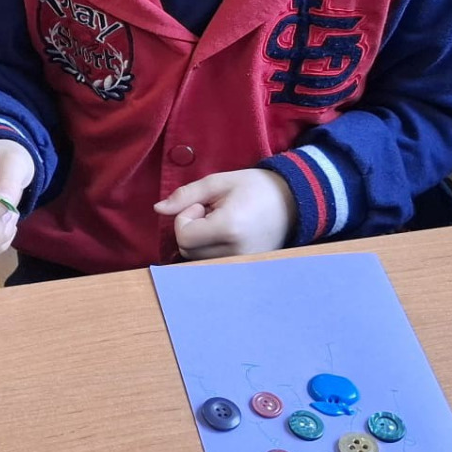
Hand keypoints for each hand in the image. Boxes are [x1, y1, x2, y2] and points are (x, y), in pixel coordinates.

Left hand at [154, 169, 295, 259]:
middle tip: (212, 212)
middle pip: (188, 250)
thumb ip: (186, 194)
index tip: (202, 205)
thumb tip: (158, 209)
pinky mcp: (246, 269)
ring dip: (201, 241)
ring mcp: (243, 263)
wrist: (294, 200)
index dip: (185, 217)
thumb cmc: (255, 187)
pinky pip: (213, 264)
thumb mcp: (218, 182)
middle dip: (191, 229)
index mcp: (229, 228)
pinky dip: (211, 250)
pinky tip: (226, 236)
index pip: (183, 236)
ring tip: (221, 222)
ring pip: (198, 260)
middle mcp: (236, 252)